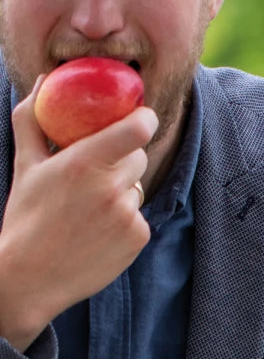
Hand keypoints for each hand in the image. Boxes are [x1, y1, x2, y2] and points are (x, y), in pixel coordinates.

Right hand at [0, 77, 157, 351]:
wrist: (31, 277)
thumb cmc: (26, 217)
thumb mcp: (25, 164)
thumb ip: (32, 118)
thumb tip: (44, 81)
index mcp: (83, 163)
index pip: (137, 129)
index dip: (144, 118)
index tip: (140, 117)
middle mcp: (110, 188)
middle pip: (138, 156)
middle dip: (123, 158)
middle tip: (97, 172)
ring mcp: (127, 215)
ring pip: (138, 187)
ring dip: (121, 191)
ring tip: (89, 210)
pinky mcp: (138, 239)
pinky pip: (140, 216)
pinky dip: (124, 220)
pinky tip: (98, 232)